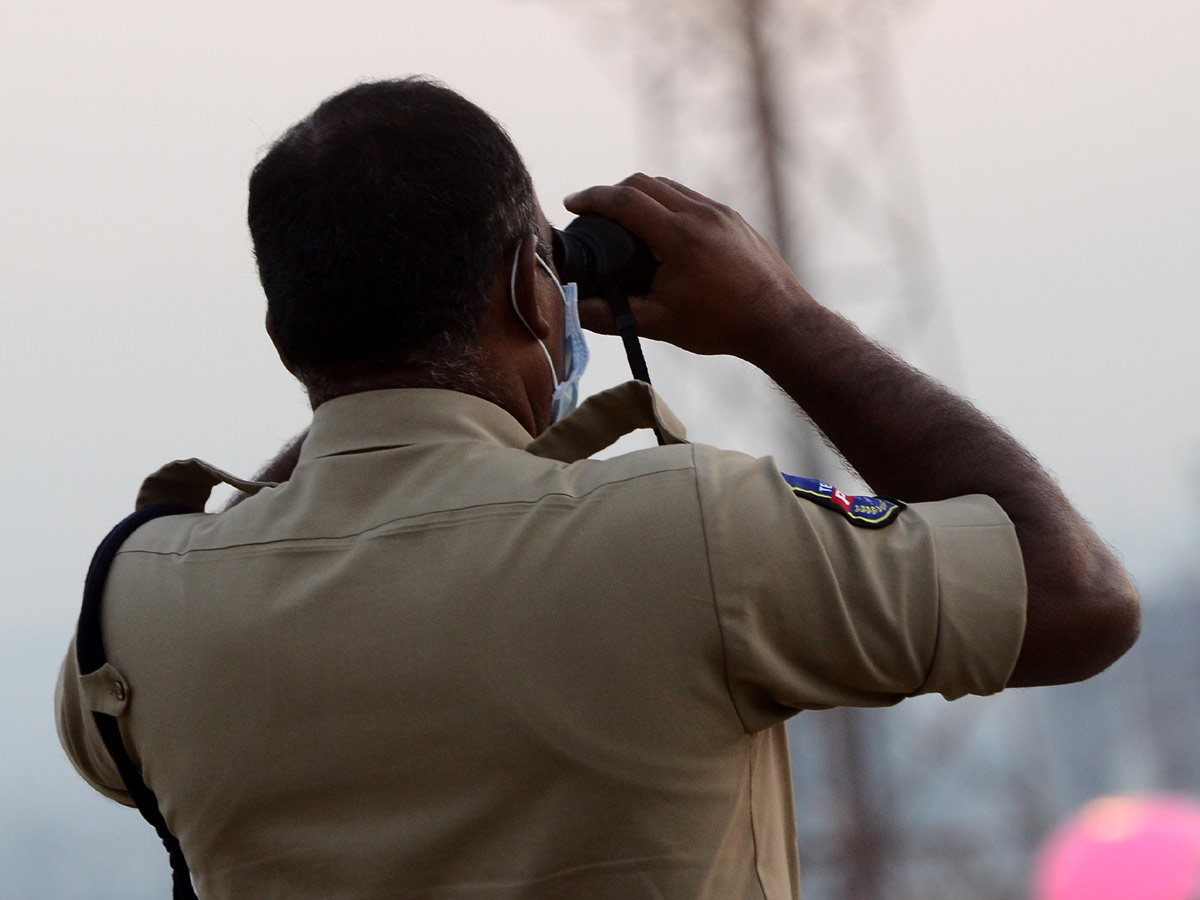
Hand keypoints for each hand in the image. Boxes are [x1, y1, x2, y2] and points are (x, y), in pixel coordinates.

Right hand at [563, 174, 811, 359]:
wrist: (779, 321)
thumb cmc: (721, 325)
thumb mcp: (660, 324)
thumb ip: (612, 315)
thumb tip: (575, 308)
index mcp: (679, 236)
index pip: (625, 201)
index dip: (592, 198)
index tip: (572, 203)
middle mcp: (701, 213)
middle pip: (644, 184)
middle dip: (612, 193)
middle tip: (593, 212)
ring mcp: (720, 212)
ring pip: (669, 187)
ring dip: (641, 194)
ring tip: (623, 217)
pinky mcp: (733, 218)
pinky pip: (691, 197)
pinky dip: (667, 202)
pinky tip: (660, 227)